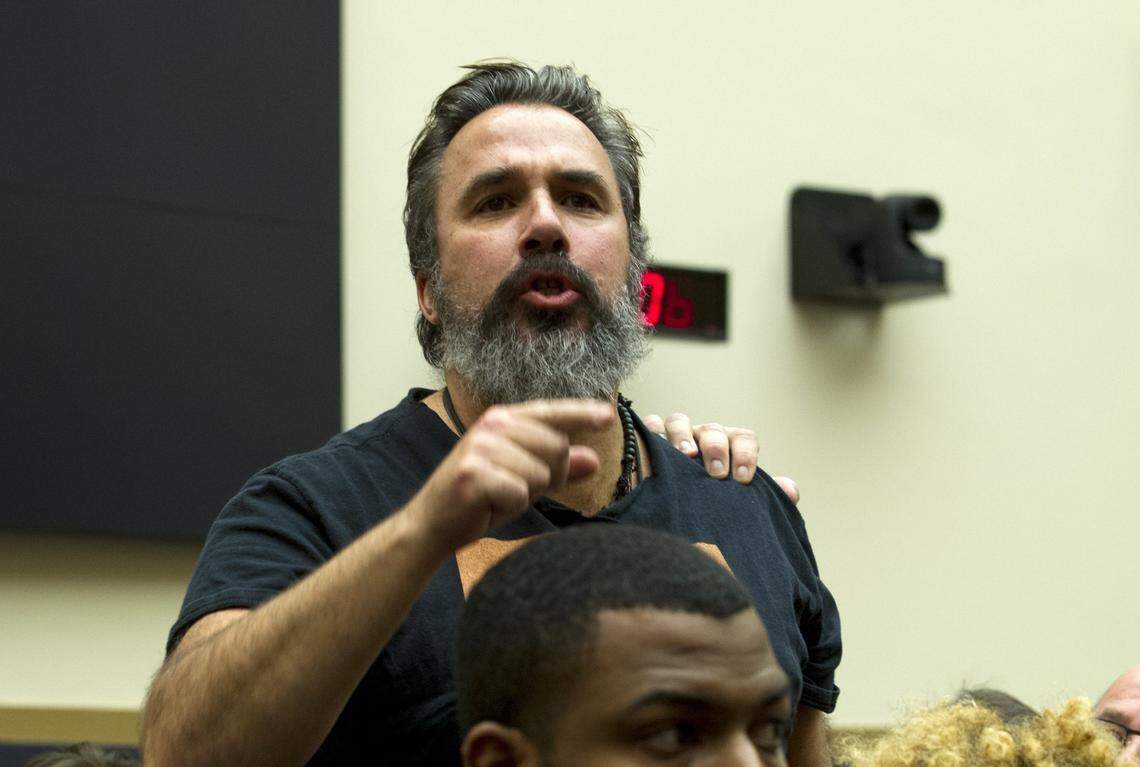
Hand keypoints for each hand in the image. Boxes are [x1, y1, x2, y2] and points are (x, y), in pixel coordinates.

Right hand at [409, 399, 613, 553]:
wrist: (433, 525)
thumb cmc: (481, 499)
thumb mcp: (526, 482)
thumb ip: (559, 468)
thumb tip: (593, 459)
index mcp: (504, 419)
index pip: (552, 413)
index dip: (582, 415)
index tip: (609, 416)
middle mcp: (492, 425)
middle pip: (557, 447)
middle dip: (549, 476)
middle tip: (516, 488)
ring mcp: (481, 447)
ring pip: (540, 473)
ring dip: (526, 494)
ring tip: (498, 496)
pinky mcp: (473, 473)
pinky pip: (520, 493)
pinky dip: (510, 507)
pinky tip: (487, 505)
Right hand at [642, 412, 799, 502]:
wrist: (684, 502)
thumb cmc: (716, 495)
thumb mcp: (740, 495)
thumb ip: (766, 493)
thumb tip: (790, 492)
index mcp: (730, 445)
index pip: (744, 438)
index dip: (746, 455)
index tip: (744, 479)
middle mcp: (704, 436)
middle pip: (713, 430)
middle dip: (717, 448)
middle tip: (718, 474)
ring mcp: (677, 435)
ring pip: (680, 421)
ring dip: (684, 436)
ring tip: (686, 456)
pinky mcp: (651, 438)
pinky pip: (650, 425)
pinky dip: (651, 430)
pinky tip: (652, 445)